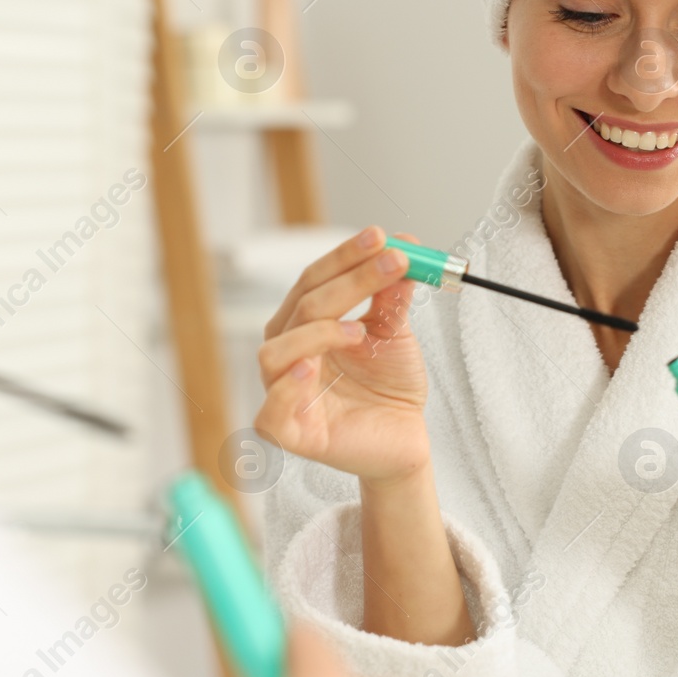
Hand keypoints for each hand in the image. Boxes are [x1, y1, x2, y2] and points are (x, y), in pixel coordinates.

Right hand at [254, 226, 428, 484]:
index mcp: (304, 325)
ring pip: (276, 351)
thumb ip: (391, 293)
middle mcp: (289, 353)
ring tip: (358, 330)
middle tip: (393, 263)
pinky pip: (271, 411)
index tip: (382, 237)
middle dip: (349, 281)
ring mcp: (284, 392)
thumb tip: (403, 245)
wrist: (406, 439)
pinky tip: (312, 370)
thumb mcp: (394, 332)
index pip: (314, 279)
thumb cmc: (390, 387)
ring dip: (317, 331)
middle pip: (302, 306)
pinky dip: (287, 387)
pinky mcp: (291, 433)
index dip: (346, 256)